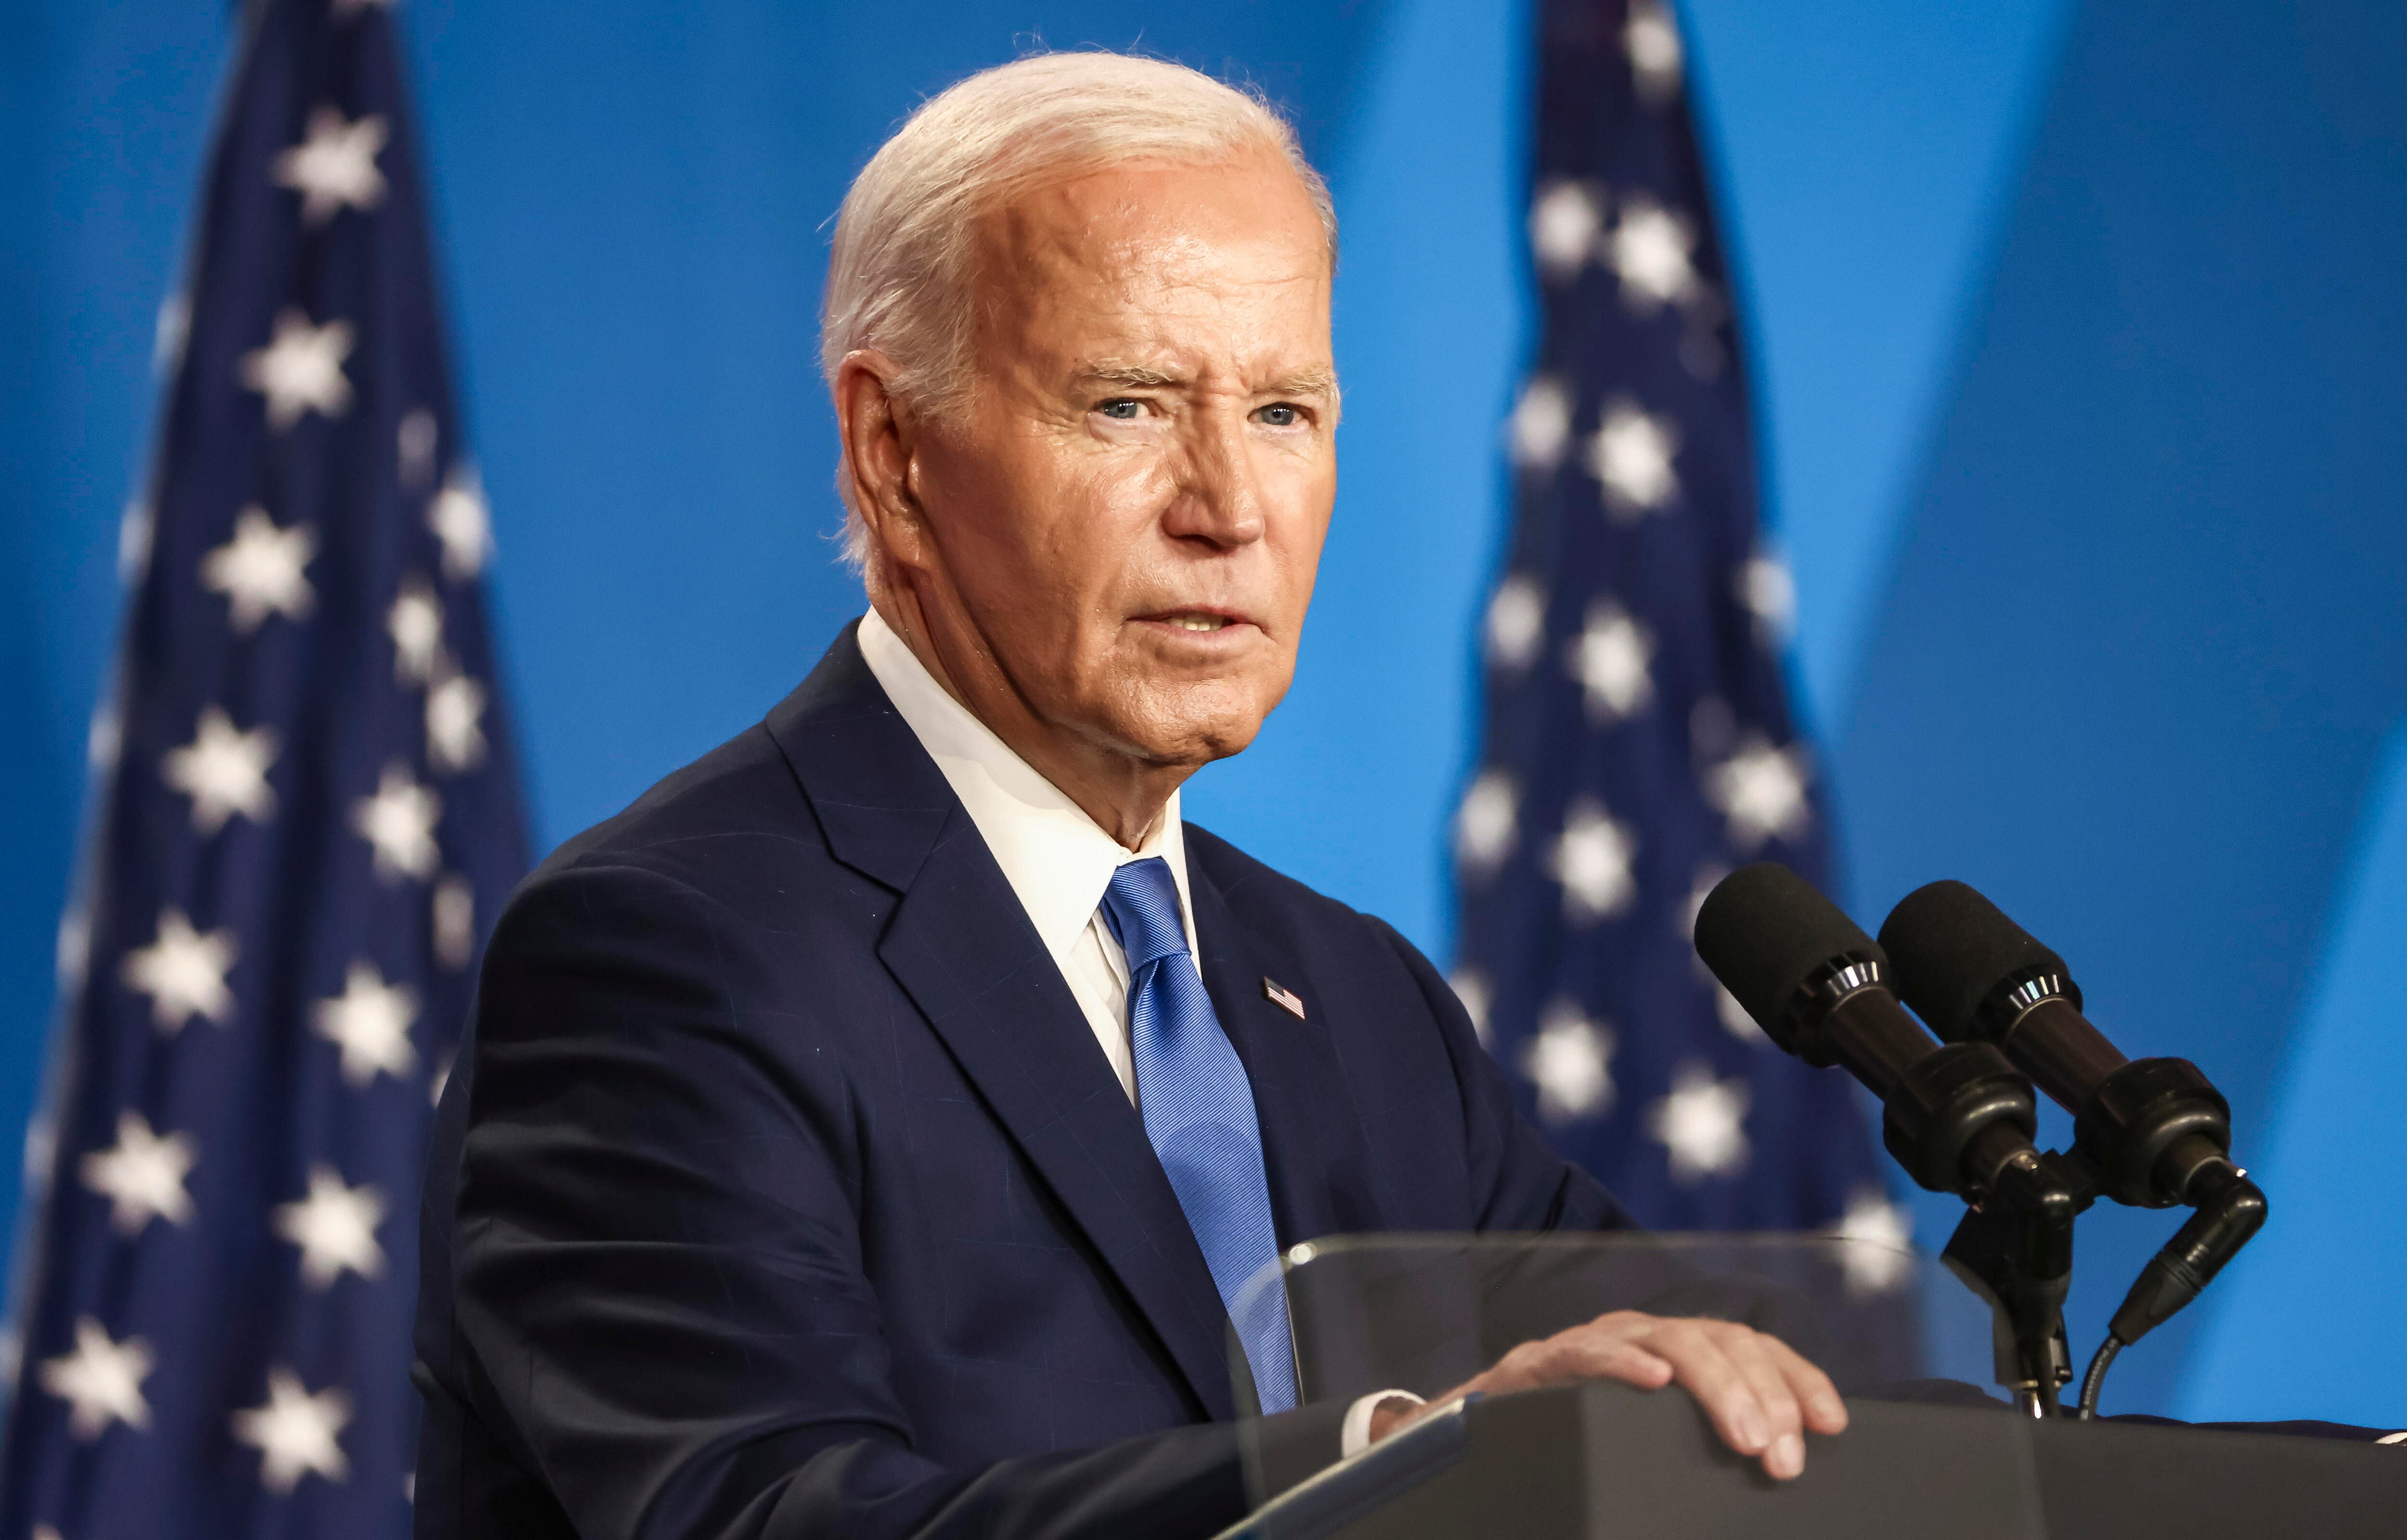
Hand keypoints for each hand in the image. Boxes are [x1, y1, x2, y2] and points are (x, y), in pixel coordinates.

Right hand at [1368, 1310, 1846, 1479]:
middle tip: (1784, 1456)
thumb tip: (1780, 1462)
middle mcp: (1642, 1333)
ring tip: (1745, 1436)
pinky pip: (1587, 1351)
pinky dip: (1623, 1362)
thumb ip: (1702, 1438)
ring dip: (1716, 1386)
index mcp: (1676, 1350)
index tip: (1833, 1423)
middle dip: (1764, 1395)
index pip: (1752, 1347)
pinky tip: (1654, 1382)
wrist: (1472, 1431)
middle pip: (1720, 1340)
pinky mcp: (1542, 1360)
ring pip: (1669, 1339)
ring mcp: (1594, 1340)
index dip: (1798, 1378)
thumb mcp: (1652, 1437)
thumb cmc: (1576, 1437)